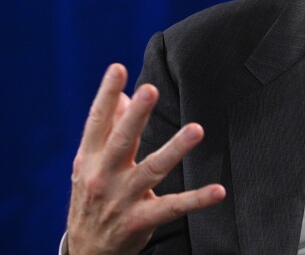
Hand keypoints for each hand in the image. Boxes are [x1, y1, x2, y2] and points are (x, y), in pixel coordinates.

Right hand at [67, 64, 225, 254]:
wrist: (86, 252)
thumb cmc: (92, 198)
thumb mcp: (90, 165)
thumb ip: (107, 129)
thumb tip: (126, 96)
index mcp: (89, 158)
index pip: (96, 122)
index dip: (106, 94)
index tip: (116, 68)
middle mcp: (103, 176)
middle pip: (122, 141)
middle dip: (136, 116)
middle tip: (150, 90)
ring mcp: (122, 199)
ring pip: (153, 170)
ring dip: (175, 149)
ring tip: (196, 130)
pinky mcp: (141, 220)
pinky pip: (173, 207)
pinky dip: (197, 199)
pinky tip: (218, 190)